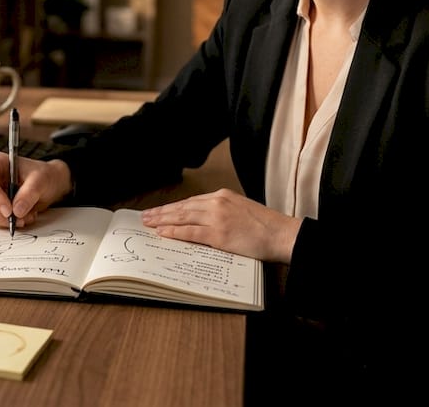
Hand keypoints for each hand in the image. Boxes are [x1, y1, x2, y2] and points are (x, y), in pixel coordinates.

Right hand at [0, 151, 71, 229]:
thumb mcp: (41, 180)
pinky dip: (5, 222)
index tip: (9, 211)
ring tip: (25, 216)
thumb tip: (17, 210)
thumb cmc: (42, 175)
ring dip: (4, 220)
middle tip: (20, 219)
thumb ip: (29, 193)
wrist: (46, 184)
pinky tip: (20, 217)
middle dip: (0, 214)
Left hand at [140, 189, 301, 262]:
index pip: (192, 202)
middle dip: (162, 212)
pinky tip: (163, 233)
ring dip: (163, 221)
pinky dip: (175, 232)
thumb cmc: (266, 226)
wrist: (282, 234)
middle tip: (146, 216)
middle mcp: (218, 203)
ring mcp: (217, 218)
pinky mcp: (219, 234)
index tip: (161, 211)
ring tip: (149, 224)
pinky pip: (191, 233)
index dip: (174, 207)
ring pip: (183, 218)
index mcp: (223, 196)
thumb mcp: (242, 211)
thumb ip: (223, 213)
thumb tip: (204, 223)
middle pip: (183, 207)